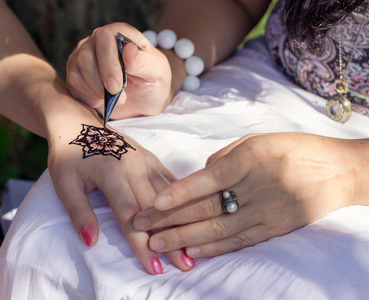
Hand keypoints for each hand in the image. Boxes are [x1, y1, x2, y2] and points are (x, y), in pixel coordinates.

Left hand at [47, 122, 194, 273]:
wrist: (75, 122)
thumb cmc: (67, 154)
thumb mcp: (64, 184)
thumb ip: (79, 212)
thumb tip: (91, 241)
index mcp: (112, 173)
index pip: (131, 217)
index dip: (143, 245)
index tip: (155, 267)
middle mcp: (134, 166)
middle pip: (157, 209)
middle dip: (171, 238)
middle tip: (185, 264)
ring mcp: (145, 160)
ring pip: (169, 195)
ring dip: (181, 220)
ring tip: (193, 244)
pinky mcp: (150, 157)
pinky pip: (170, 180)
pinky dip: (181, 198)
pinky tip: (192, 212)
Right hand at [66, 22, 171, 118]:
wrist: (144, 99)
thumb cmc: (153, 80)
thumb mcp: (157, 72)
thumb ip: (144, 62)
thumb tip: (128, 50)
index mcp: (118, 33)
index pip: (105, 37)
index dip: (110, 61)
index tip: (121, 82)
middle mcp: (96, 42)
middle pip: (86, 56)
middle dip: (101, 80)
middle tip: (117, 94)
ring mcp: (82, 57)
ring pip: (76, 71)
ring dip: (95, 90)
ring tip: (117, 99)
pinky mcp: (76, 75)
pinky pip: (73, 85)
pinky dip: (88, 97)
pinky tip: (103, 100)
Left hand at [132, 133, 357, 257]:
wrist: (338, 171)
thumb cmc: (293, 148)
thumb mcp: (257, 140)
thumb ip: (225, 158)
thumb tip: (197, 177)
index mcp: (252, 158)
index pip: (209, 179)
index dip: (179, 192)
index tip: (152, 203)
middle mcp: (258, 186)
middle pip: (207, 207)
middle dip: (170, 218)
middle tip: (141, 226)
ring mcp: (267, 211)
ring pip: (219, 228)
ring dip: (184, 238)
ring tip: (157, 243)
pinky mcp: (275, 228)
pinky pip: (240, 240)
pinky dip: (214, 248)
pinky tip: (192, 252)